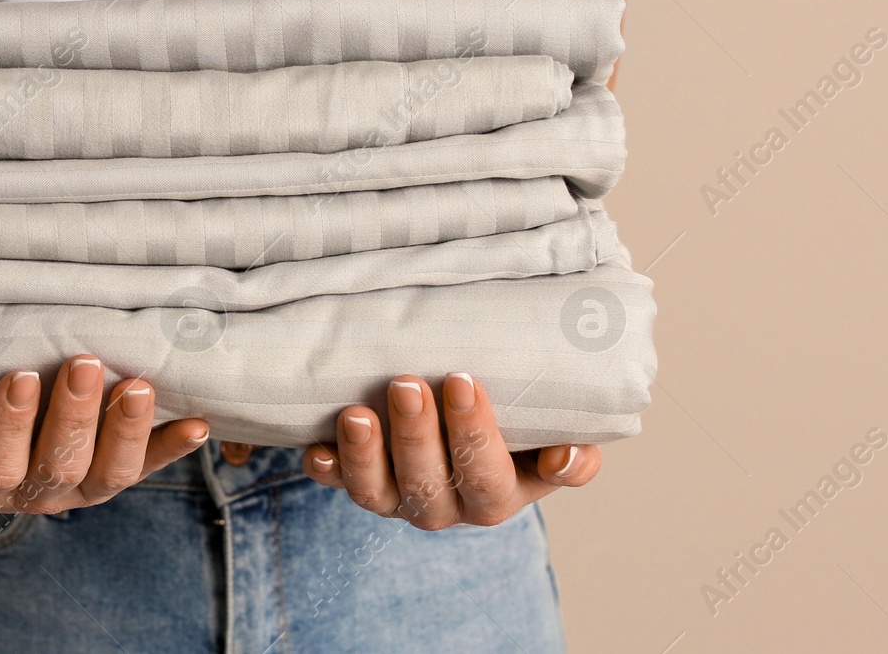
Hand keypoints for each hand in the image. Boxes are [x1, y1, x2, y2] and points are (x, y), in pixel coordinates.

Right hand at [0, 354, 209, 512]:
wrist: (10, 456)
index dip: (10, 423)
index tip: (19, 377)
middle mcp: (40, 489)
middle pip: (59, 461)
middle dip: (74, 413)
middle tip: (85, 363)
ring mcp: (86, 484)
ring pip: (111, 471)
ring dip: (127, 429)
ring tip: (140, 387)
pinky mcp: (125, 471)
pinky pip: (152, 464)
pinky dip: (176, 446)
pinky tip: (199, 423)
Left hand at [302, 374, 598, 528]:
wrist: (476, 433)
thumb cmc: (521, 427)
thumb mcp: (551, 438)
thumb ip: (573, 450)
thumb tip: (569, 455)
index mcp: (497, 495)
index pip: (486, 475)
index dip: (474, 434)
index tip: (464, 381)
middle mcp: (446, 506)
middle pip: (427, 482)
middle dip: (415, 434)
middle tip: (407, 383)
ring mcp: (399, 499)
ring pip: (377, 492)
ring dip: (364, 455)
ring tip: (355, 413)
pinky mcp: (363, 484)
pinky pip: (339, 485)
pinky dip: (326, 469)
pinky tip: (314, 448)